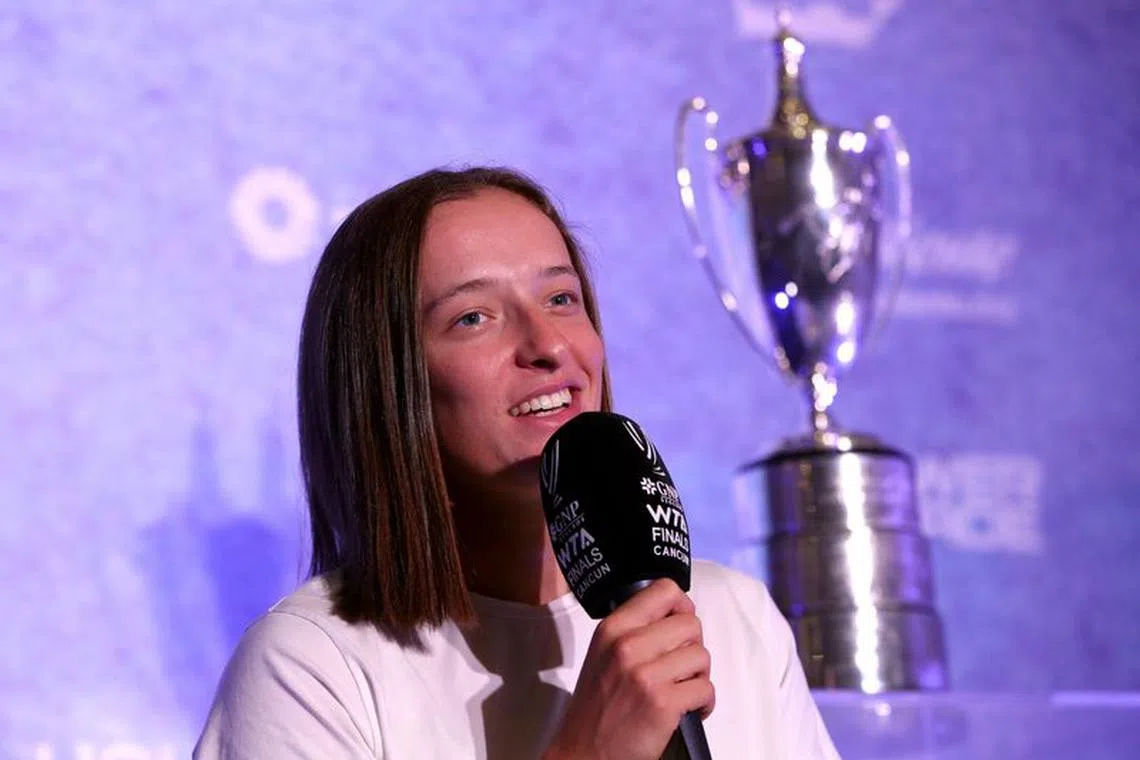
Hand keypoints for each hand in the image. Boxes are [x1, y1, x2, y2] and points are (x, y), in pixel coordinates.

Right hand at [544, 578, 714, 759]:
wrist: (583, 752)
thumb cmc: (596, 707)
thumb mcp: (603, 653)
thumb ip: (633, 630)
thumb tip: (675, 616)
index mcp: (613, 628)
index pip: (664, 590)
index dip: (682, 606)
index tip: (679, 625)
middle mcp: (628, 645)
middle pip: (691, 623)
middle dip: (692, 646)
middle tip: (681, 666)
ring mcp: (646, 675)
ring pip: (701, 656)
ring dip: (699, 675)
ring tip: (683, 689)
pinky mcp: (663, 703)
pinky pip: (706, 689)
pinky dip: (704, 702)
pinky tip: (688, 710)